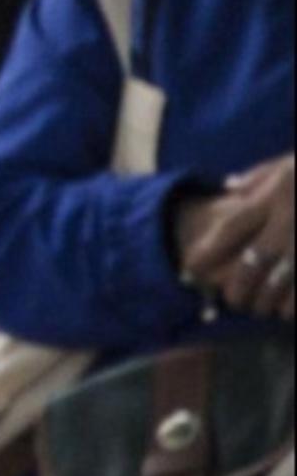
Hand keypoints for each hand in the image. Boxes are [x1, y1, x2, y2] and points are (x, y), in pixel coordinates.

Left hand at [175, 154, 294, 319]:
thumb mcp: (289, 162)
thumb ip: (259, 176)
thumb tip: (229, 186)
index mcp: (273, 198)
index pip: (231, 228)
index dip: (208, 251)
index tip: (190, 269)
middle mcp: (289, 222)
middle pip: (254, 260)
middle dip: (238, 285)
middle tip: (231, 300)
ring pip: (282, 279)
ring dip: (266, 299)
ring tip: (259, 309)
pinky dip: (296, 304)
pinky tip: (289, 313)